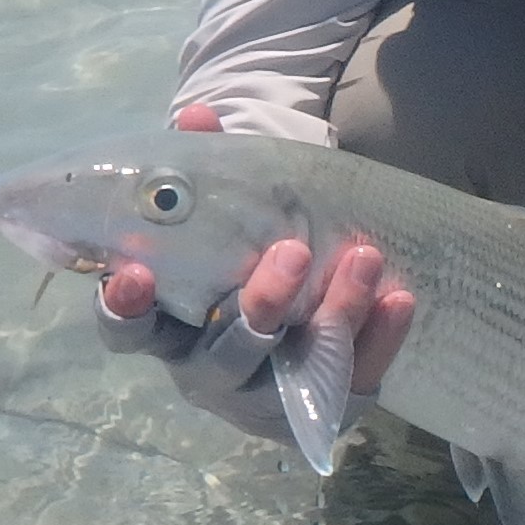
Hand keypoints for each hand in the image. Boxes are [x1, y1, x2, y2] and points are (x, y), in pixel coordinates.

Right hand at [96, 105, 414, 441]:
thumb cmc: (250, 261)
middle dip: (260, 303)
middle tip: (294, 252)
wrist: (309, 329)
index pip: (130, 330)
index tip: (132, 275)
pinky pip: (354, 378)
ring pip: (295, 365)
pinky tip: (400, 298)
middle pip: (225, 352)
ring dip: (334, 311)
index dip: (125, 309)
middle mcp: (208, 369)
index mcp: (172, 326)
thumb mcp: (229, 218)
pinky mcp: (320, 407)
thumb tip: (197, 117)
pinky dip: (380, 338)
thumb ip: (210, 172)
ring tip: (365, 258)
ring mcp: (265, 396)